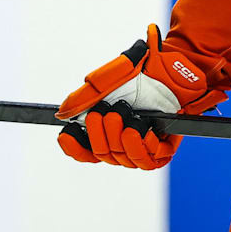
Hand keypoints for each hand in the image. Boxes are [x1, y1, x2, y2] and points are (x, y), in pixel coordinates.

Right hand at [56, 24, 224, 168]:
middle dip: (100, 132)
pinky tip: (142, 127)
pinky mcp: (161, 150)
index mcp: (105, 129)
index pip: (85, 151)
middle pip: (101, 154)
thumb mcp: (105, 82)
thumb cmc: (138, 74)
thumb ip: (83, 98)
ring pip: (121, 159)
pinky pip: (146, 161)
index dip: (74, 147)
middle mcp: (121, 141)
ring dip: (120, 135)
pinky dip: (140, 144)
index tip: (67, 133)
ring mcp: (141, 147)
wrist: (168, 69)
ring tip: (128, 114)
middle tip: (108, 110)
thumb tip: (61, 115)